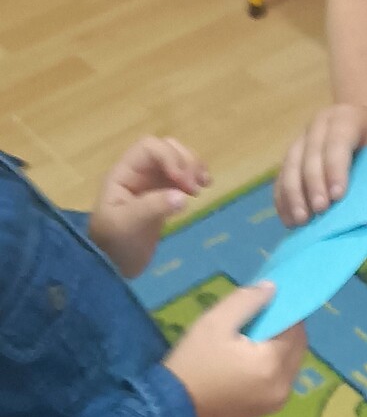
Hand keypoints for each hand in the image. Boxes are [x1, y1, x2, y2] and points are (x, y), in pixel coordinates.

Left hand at [90, 140, 209, 277]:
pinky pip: (182, 177)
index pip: (149, 148)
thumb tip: (182, 196)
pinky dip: (195, 178)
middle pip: (166, 148)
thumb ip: (153, 207)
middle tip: (196, 187)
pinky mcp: (163, 196)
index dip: (170, 158)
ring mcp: (151, 183)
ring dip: (194, 167)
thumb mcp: (128, 225)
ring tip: (204, 185)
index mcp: (123, 173)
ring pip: (177, 160)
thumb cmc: (114, 245)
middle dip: (185, 161)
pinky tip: (203, 189)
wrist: (112, 268)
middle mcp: (138, 173)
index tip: (183, 182)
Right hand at [165, 287, 305, 416]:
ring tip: (251, 338)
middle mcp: (284, 385)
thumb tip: (273, 289)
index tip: (267, 301)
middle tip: (258, 318)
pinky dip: (274, 364)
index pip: (295, 327)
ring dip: (280, 346)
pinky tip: (250, 358)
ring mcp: (278, 400)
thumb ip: (247, 301)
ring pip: (292, 362)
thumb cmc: (193, 362)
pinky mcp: (268, 409)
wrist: (172, 407)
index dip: (285, 310)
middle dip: (284, 328)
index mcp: (273, 364)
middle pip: (298, 345)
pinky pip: (281, 378)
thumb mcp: (215, 322)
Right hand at [275, 105, 366, 227]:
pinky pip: (282, 176)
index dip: (335, 169)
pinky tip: (290, 219)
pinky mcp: (293, 154)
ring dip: (293, 194)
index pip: (337, 142)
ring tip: (301, 220)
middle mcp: (320, 124)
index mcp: (348, 118)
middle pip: (310, 155)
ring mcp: (303, 138)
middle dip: (313, 185)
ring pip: (290, 165)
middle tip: (320, 211)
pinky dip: (284, 199)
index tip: (337, 196)